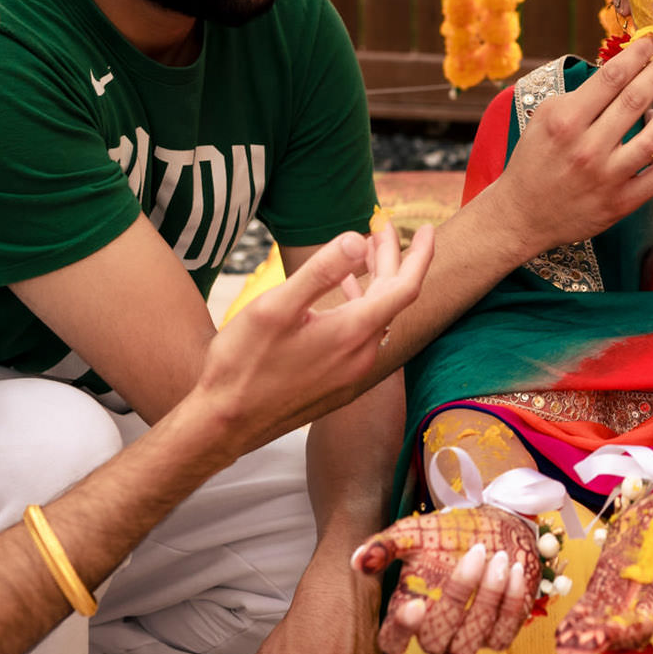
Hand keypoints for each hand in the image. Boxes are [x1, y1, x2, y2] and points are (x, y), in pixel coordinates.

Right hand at [196, 223, 435, 455]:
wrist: (226, 424)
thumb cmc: (244, 364)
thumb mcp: (275, 306)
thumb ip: (320, 271)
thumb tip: (358, 238)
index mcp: (353, 333)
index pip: (406, 287)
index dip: (420, 255)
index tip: (427, 229)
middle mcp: (362, 356)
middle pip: (392, 300)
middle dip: (391, 261)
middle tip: (381, 229)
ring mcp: (352, 375)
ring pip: (377, 319)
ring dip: (375, 284)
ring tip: (364, 254)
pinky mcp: (339, 387)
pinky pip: (363, 339)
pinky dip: (360, 308)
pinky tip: (342, 295)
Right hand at [353, 507, 540, 653]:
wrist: (496, 526)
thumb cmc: (449, 533)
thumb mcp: (415, 532)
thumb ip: (387, 545)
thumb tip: (358, 561)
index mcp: (409, 610)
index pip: (392, 641)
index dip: (400, 631)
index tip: (415, 605)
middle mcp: (434, 631)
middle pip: (434, 641)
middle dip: (456, 597)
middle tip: (476, 554)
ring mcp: (467, 638)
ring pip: (469, 642)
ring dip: (488, 599)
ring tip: (500, 558)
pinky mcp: (498, 636)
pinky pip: (502, 637)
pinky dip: (510, 605)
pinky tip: (515, 571)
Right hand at [488, 36, 652, 253]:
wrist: (521, 214)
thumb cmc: (534, 161)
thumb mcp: (544, 118)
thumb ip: (578, 96)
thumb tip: (617, 72)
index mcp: (565, 120)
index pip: (611, 76)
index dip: (638, 53)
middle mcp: (587, 147)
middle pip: (637, 98)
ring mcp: (606, 177)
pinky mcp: (619, 203)